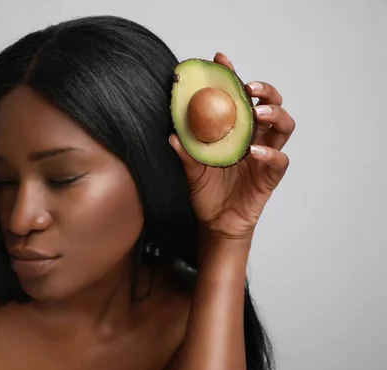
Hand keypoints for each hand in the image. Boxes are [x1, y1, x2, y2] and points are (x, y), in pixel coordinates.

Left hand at [169, 52, 295, 240]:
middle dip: (265, 91)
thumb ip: (185, 153)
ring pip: (284, 126)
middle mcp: (254, 138)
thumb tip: (172, 135)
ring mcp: (265, 156)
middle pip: (272, 105)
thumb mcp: (191, 170)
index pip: (239, 99)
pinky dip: (270, 153)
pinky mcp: (270, 177)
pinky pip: (279, 160)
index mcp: (236, 131)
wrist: (215, 223)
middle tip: (250, 88)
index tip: (221, 59)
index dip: (233, 77)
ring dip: (274, 115)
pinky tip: (255, 151)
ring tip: (258, 114)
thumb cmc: (206, 192)